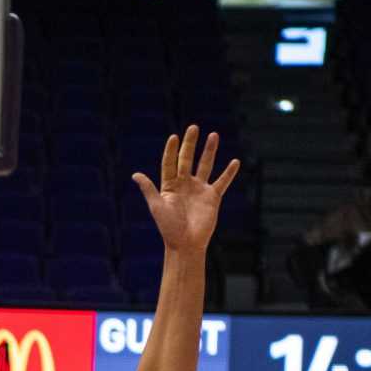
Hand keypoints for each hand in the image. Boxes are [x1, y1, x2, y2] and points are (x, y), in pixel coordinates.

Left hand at [131, 125, 240, 255]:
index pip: (170, 163)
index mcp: (170, 186)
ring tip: (213, 135)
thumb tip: (135, 174)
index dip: (171, 150)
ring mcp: (199, 189)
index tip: (174, 137)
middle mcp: (184, 184)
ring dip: (209, 151)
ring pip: (205, 165)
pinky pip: (222, 181)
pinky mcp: (212, 197)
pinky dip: (229, 172)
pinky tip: (235, 161)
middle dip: (190, 144)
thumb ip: (149, 189)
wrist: (186, 244)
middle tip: (194, 127)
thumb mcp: (157, 207)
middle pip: (187, 159)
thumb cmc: (168, 228)